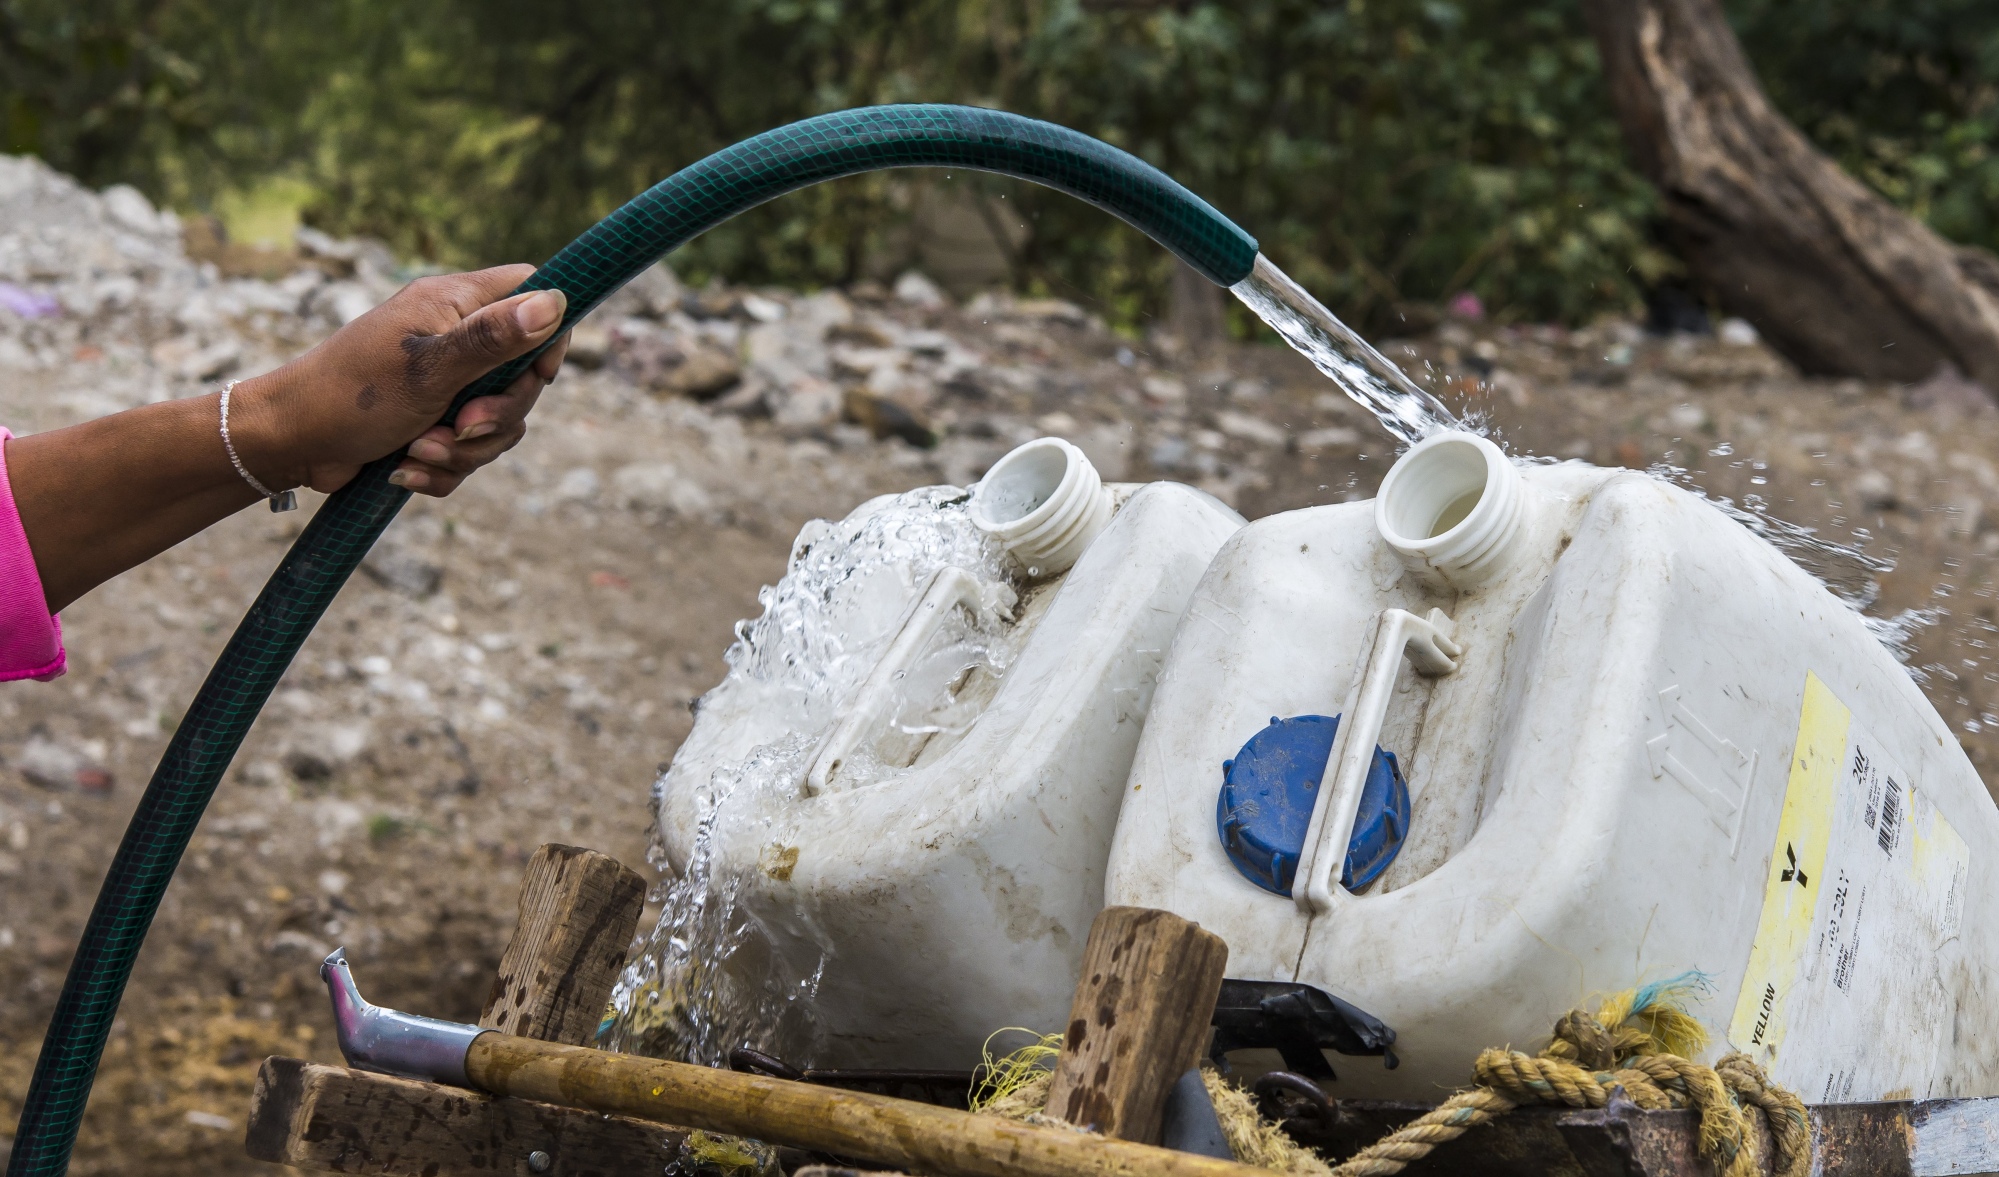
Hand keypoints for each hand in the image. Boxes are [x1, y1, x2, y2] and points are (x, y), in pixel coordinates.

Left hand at [232, 265, 569, 496]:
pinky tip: (405, 468)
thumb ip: (494, 338)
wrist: (288, 444)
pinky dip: (441, 467)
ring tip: (418, 450)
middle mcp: (454, 337)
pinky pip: (467, 451)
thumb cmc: (350, 395)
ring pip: (498, 422)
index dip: (549, 333)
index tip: (540, 374)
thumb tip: (553, 303)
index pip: (531, 292)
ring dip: (463, 450)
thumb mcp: (430, 367)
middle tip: (462, 428)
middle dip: (498, 416)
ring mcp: (445, 382)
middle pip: (523, 374)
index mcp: (454, 304)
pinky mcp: (433, 421)